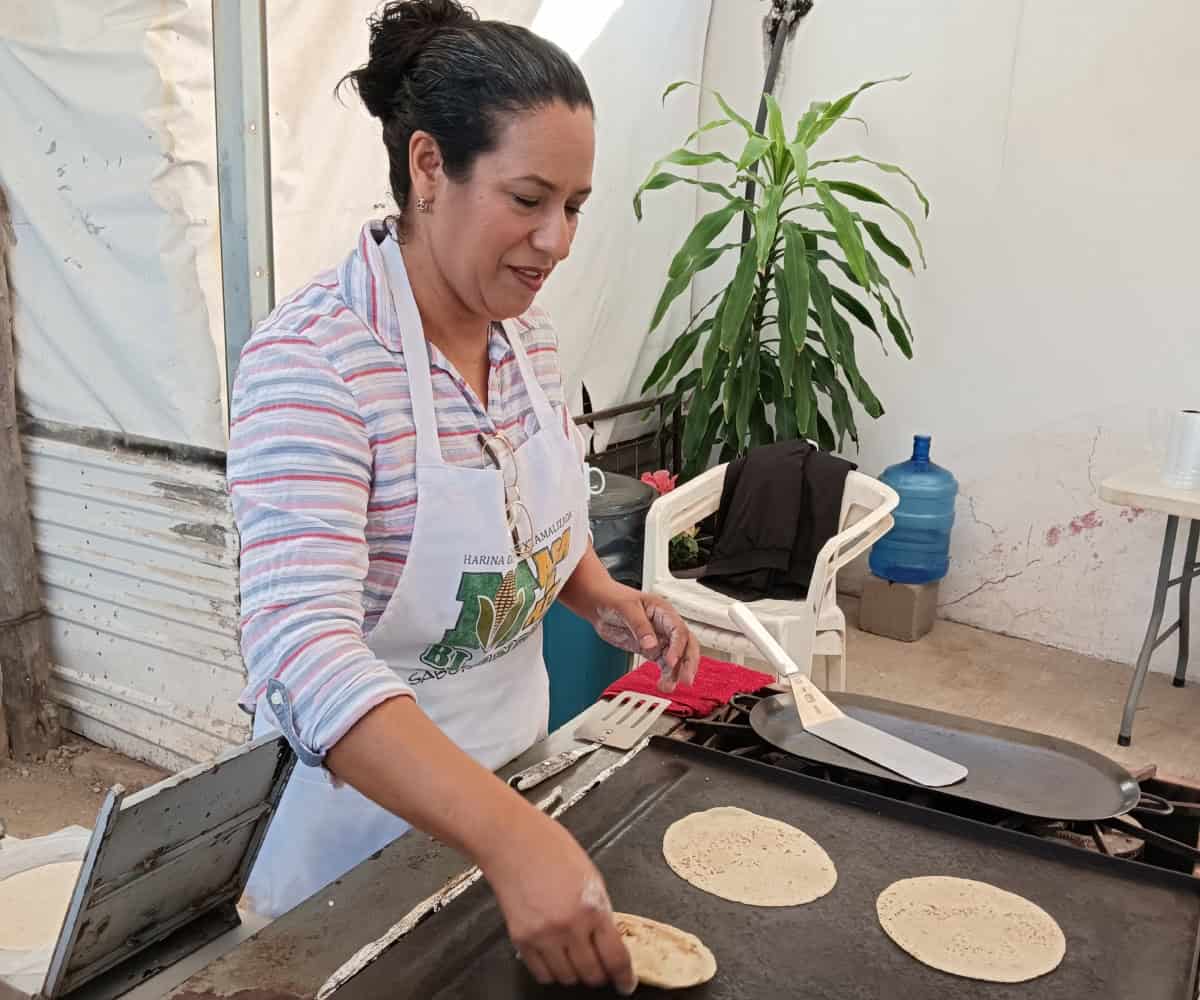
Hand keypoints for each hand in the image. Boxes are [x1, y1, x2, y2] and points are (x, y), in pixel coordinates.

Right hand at [479, 808, 635, 993]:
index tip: (625, 983)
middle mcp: (568, 926)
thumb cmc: (550, 848)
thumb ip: (600, 910)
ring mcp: (543, 936)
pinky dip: (551, 971)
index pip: (615, 958)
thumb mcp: (591, 877)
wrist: (512, 840)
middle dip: (600, 974)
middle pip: (592, 974)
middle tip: (600, 967)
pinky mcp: (521, 940)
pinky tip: (554, 956)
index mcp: (592, 908)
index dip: (624, 977)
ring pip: (567, 978)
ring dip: (575, 972)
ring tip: (575, 956)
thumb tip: (608, 939)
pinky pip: (541, 973)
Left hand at [594, 586, 699, 692]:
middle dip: (688, 662)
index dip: (678, 647)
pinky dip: (667, 675)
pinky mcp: (651, 650)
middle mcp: (665, 626)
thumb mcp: (626, 608)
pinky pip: (665, 664)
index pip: (678, 630)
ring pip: (677, 658)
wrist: (598, 605)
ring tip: (668, 687)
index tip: (671, 661)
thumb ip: (640, 626)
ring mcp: (659, 639)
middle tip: (686, 679)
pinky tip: (664, 684)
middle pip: (686, 645)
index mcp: (663, 611)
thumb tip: (651, 644)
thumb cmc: (613, 598)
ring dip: (676, 673)